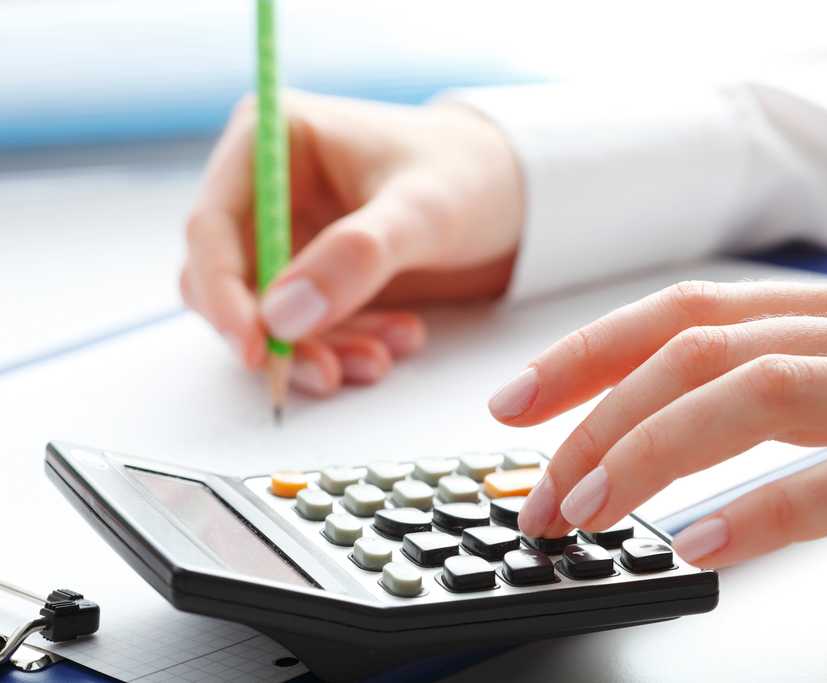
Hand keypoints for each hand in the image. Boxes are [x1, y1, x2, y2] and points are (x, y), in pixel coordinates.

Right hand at [180, 91, 522, 394]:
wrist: (516, 198)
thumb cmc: (471, 175)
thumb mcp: (422, 211)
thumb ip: (356, 256)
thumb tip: (281, 316)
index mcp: (269, 140)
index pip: (211, 226)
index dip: (222, 293)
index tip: (255, 347)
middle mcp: (267, 189)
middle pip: (228, 281)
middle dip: (277, 335)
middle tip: (329, 371)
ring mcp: (290, 235)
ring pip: (268, 316)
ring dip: (317, 348)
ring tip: (382, 359)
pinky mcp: (316, 275)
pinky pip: (307, 329)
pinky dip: (344, 346)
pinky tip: (397, 342)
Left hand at [492, 279, 826, 565]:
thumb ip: (777, 383)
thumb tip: (651, 418)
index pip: (685, 312)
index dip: (589, 352)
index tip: (516, 402)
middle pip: (702, 349)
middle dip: (599, 415)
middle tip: (541, 488)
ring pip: (762, 396)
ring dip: (654, 453)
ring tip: (593, 510)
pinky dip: (762, 511)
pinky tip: (699, 543)